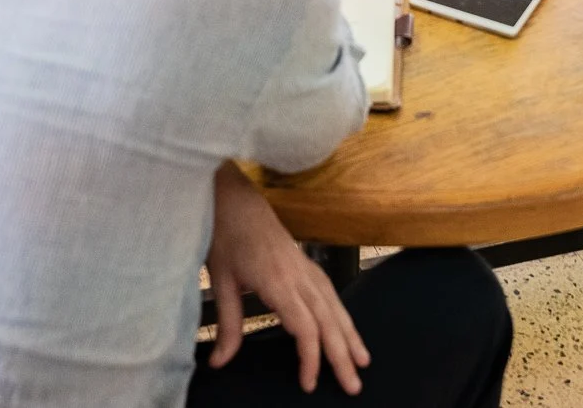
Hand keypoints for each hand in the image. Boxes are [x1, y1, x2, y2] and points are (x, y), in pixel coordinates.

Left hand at [206, 164, 368, 394]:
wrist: (234, 196)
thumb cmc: (224, 234)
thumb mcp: (220, 279)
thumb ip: (227, 324)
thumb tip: (219, 362)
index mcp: (277, 281)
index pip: (304, 327)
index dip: (311, 358)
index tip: (310, 384)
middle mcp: (298, 275)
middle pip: (328, 321)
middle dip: (342, 355)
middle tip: (354, 386)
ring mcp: (305, 267)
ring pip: (335, 305)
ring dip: (350, 335)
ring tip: (363, 361)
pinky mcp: (305, 262)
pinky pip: (331, 292)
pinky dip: (342, 313)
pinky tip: (347, 326)